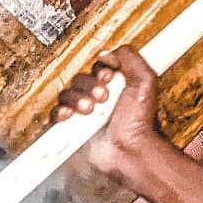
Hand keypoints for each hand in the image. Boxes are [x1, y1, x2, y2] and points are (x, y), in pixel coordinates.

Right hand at [52, 46, 165, 184]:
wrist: (130, 150)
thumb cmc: (140, 123)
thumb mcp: (145, 81)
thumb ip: (129, 58)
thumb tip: (107, 53)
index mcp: (115, 86)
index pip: (97, 69)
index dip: (100, 72)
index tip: (109, 78)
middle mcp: (99, 98)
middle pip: (80, 79)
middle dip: (90, 86)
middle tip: (103, 98)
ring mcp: (84, 113)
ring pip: (67, 94)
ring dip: (77, 99)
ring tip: (90, 110)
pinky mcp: (72, 128)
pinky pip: (57, 114)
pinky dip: (61, 112)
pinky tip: (71, 116)